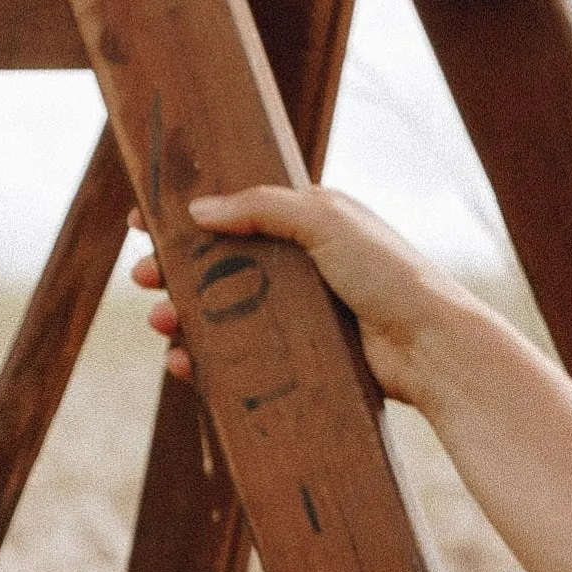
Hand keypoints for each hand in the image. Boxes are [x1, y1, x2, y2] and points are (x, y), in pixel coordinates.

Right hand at [132, 183, 467, 401]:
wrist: (430, 347)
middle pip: (219, 265)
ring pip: (223, 313)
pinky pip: (241, 357)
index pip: (235, 210)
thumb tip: (199, 209)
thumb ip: (261, 207)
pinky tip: (185, 363)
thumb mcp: (326, 219)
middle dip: (174, 272)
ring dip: (184, 317)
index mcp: (307, 221)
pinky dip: (207, 359)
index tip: (142, 220)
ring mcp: (298, 313)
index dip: (188, 215)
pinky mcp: (299, 357)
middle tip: (141, 279)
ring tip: (162, 323)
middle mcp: (300, 265)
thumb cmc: (388, 274)